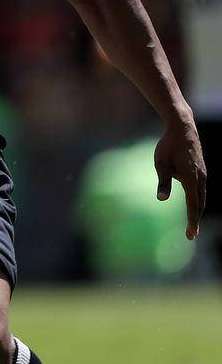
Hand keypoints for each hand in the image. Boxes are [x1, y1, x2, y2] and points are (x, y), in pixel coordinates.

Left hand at [154, 121, 206, 239]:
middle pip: (200, 203)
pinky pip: (201, 189)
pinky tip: (193, 204)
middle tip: (191, 234)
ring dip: (197, 210)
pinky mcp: (201, 171)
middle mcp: (200, 178)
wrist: (183, 129)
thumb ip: (163, 182)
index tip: (191, 233)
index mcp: (191, 178)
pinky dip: (198, 200)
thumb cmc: (168, 146)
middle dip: (195, 219)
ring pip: (202, 197)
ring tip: (192, 223)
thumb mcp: (160, 163)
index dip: (191, 220)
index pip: (193, 204)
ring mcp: (203, 174)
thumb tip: (162, 199)